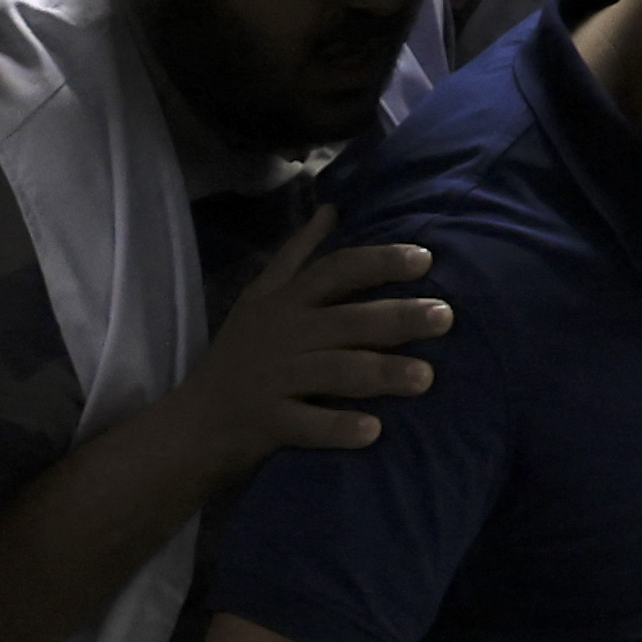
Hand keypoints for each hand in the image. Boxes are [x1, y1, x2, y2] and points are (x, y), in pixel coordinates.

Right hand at [164, 224, 448, 467]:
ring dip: (381, 374)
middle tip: (446, 317)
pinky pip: (308, 425)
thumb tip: (332, 208)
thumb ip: (298, 254)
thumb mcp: (260, 297)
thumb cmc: (240, 355)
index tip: (425, 260)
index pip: (337, 270)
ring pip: (335, 372)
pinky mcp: (269, 422)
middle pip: (347, 320)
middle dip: (398, 318)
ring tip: (426, 378)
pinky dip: (339, 429)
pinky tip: (373, 432)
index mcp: (286, 301)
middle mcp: (284, 335)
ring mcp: (276, 380)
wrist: (196, 422)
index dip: (380, 262)